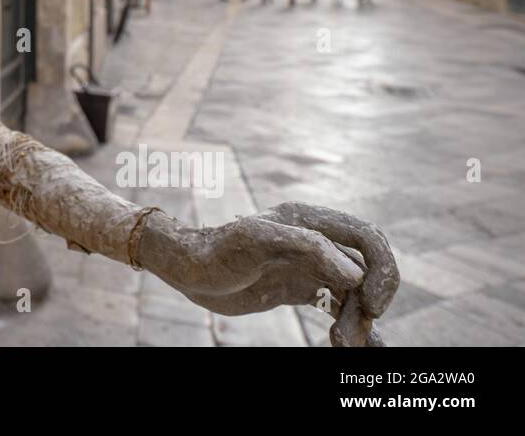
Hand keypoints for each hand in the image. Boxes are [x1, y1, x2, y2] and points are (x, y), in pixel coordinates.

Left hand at [137, 201, 398, 345]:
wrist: (186, 268)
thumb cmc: (215, 249)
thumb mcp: (255, 241)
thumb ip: (306, 248)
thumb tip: (355, 275)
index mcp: (309, 221)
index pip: (367, 239)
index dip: (381, 271)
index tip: (370, 306)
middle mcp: (315, 242)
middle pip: (366, 270)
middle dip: (368, 303)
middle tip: (353, 335)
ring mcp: (309, 266)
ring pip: (354, 293)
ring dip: (358, 320)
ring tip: (343, 345)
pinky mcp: (299, 288)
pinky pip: (338, 305)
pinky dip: (352, 325)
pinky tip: (353, 346)